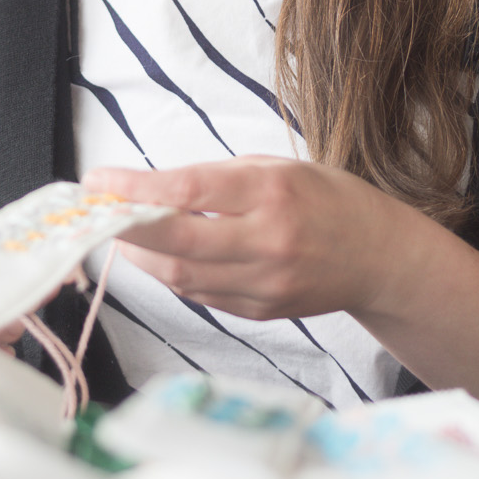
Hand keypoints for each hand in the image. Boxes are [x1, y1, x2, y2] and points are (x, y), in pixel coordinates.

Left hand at [81, 156, 423, 322]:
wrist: (380, 257)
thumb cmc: (328, 200)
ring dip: (141, 254)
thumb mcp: (278, 167)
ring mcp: (265, 283)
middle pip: (175, 242)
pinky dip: (171, 274)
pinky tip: (160, 255)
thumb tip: (152, 191)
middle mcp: (268, 241)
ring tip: (123, 232)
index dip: (134, 188)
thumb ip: (218, 179)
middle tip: (97, 211)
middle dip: (125, 227)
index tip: (97, 180)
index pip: (187, 191)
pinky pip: (199, 295)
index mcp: (272, 192)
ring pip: (179, 276)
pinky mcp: (261, 311)